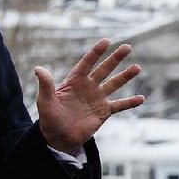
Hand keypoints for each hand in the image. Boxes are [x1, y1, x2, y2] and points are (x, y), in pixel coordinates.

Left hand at [35, 39, 144, 154]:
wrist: (59, 137)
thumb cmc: (50, 118)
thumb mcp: (45, 101)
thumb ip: (45, 85)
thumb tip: (38, 69)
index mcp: (74, 81)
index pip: (87, 63)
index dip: (96, 52)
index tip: (106, 41)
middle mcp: (88, 86)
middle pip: (104, 69)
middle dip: (115, 58)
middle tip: (127, 47)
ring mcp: (97, 99)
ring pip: (114, 84)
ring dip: (125, 76)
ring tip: (137, 67)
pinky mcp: (104, 112)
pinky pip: (119, 106)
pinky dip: (130, 103)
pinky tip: (141, 99)